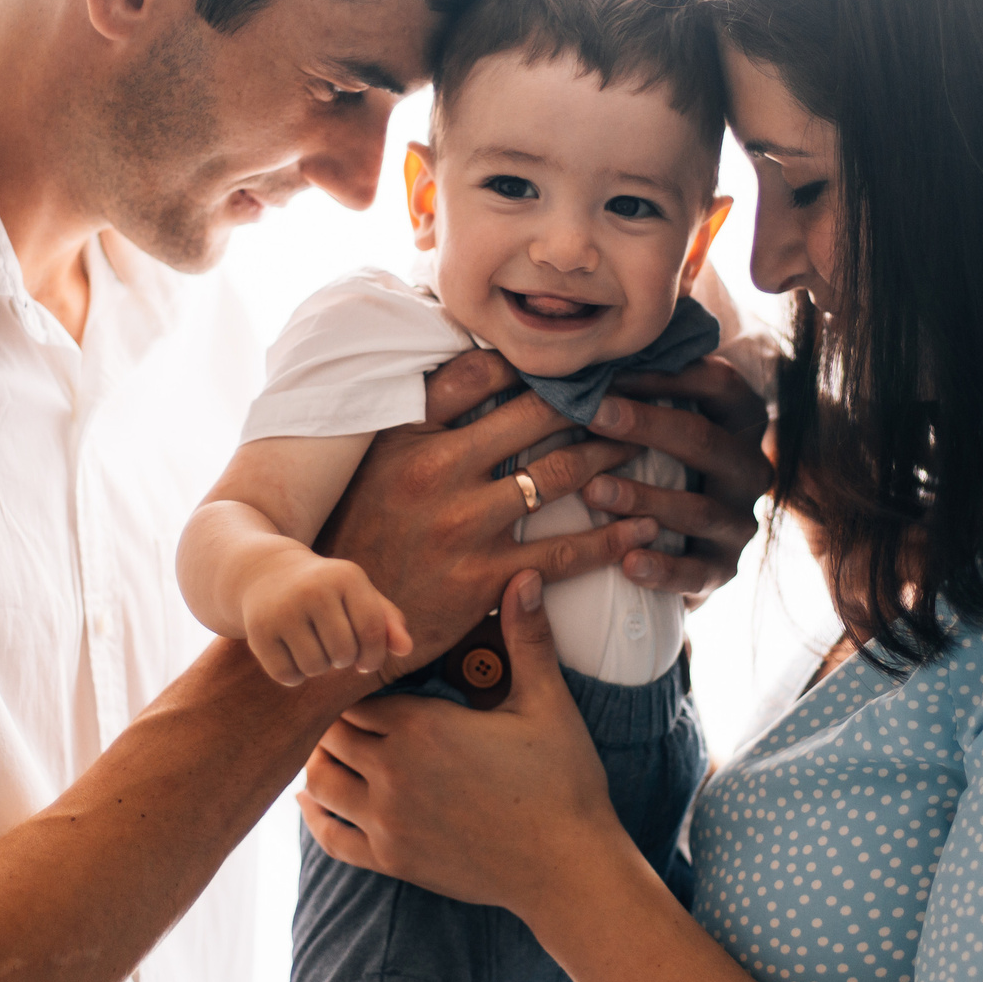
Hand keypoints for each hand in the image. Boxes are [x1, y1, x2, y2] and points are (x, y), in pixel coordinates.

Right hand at [241, 553, 410, 685]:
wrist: (266, 573)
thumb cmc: (325, 590)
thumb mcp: (358, 595)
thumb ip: (387, 621)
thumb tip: (406, 649)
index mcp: (346, 576)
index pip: (372, 632)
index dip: (373, 656)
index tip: (366, 662)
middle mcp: (313, 589)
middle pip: (344, 653)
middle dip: (343, 660)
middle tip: (333, 648)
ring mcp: (282, 609)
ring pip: (315, 667)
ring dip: (318, 668)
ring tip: (312, 648)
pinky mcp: (258, 631)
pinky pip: (287, 675)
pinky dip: (293, 675)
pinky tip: (290, 654)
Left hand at [299, 570, 624, 920]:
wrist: (568, 865)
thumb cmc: (563, 780)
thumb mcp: (546, 703)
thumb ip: (527, 638)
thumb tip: (527, 576)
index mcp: (421, 728)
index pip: (356, 694)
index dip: (358, 682)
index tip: (365, 673)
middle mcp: (391, 775)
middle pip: (332, 735)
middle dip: (337, 719)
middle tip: (344, 705)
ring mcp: (387, 823)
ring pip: (322, 783)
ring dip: (323, 763)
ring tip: (330, 746)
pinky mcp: (392, 862)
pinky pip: (331, 839)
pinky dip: (315, 817)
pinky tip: (311, 801)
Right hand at [318, 350, 666, 679]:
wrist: (338, 621)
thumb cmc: (359, 535)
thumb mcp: (370, 466)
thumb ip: (414, 422)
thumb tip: (466, 371)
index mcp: (405, 436)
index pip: (478, 372)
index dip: (530, 361)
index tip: (568, 360)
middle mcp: (434, 471)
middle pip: (533, 414)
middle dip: (588, 401)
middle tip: (628, 394)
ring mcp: (462, 524)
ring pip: (558, 475)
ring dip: (609, 456)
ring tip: (640, 446)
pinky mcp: (484, 578)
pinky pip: (565, 552)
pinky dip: (612, 537)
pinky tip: (644, 527)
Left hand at [578, 355, 771, 601]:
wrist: (677, 543)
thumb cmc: (656, 459)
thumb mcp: (659, 420)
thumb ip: (639, 385)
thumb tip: (583, 353)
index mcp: (742, 421)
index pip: (719, 383)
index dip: (668, 373)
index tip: (610, 370)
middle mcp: (751, 468)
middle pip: (707, 440)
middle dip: (647, 425)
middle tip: (593, 414)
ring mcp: (740, 521)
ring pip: (698, 509)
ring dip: (644, 498)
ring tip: (593, 491)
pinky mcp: (723, 569)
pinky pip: (697, 572)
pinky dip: (663, 569)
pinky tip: (627, 563)